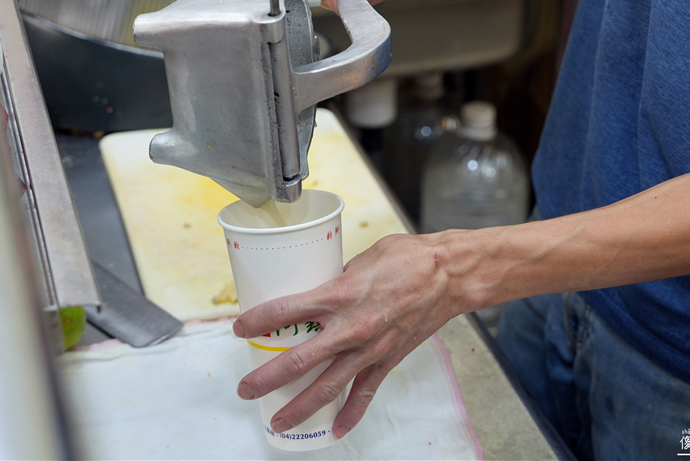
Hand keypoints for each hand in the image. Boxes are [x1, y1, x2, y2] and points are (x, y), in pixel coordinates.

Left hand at [231, 232, 460, 438]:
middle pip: (299, 359)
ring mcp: (369, 348)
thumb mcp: (361, 258)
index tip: (240, 328)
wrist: (449, 275)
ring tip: (277, 419)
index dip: (258, 321)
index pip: (287, 310)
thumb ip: (336, 278)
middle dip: (267, 377)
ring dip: (299, 406)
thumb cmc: (407, 257)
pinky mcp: (387, 360)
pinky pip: (365, 394)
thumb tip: (317, 289)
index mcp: (339, 294)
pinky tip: (335, 431)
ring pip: (327, 386)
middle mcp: (350, 326)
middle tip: (246, 388)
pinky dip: (350, 415)